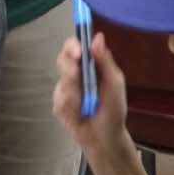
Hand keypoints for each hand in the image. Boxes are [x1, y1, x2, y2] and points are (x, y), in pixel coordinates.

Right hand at [53, 34, 127, 155]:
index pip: (74, 47)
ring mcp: (64, 89)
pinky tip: (80, 115)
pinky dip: (72, 109)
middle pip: (62, 60)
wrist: (105, 137)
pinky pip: (60, 102)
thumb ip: (105, 61)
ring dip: (76, 96)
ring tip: (88, 106)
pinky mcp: (58, 105)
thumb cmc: (114, 109)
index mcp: (88, 65)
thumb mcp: (114, 84)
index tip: (77, 52)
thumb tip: (97, 37)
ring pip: (62, 84)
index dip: (72, 45)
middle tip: (78, 80)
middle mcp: (74, 73)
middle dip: (71, 71)